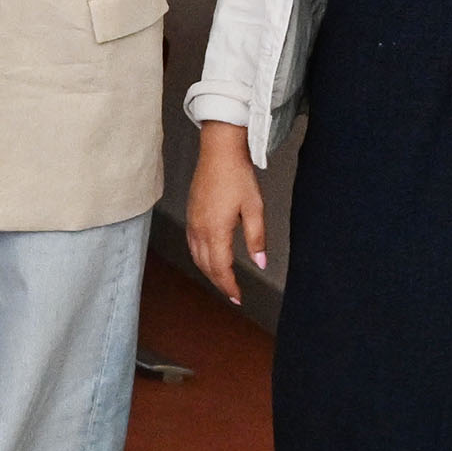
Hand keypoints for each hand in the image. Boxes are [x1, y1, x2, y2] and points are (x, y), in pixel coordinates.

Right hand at [185, 123, 267, 303]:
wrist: (218, 153)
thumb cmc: (237, 176)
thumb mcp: (255, 208)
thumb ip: (257, 239)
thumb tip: (260, 263)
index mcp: (216, 230)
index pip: (221, 269)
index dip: (229, 286)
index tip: (238, 297)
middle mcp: (200, 230)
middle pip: (207, 267)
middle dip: (220, 283)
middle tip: (233, 294)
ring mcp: (192, 223)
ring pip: (197, 258)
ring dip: (209, 272)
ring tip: (223, 280)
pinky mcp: (191, 216)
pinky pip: (192, 245)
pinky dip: (201, 258)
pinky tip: (210, 258)